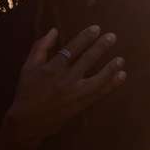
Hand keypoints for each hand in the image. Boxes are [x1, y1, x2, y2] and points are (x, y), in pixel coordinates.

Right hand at [2, 26, 125, 146]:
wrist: (29, 121)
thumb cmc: (28, 91)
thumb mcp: (29, 67)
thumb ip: (41, 47)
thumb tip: (54, 30)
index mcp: (51, 68)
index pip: (72, 48)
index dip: (85, 38)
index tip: (96, 28)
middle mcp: (65, 79)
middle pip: (86, 60)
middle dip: (100, 47)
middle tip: (112, 37)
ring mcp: (75, 93)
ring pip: (97, 78)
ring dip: (110, 68)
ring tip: (121, 59)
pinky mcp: (81, 104)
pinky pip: (100, 93)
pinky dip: (112, 84)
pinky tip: (121, 76)